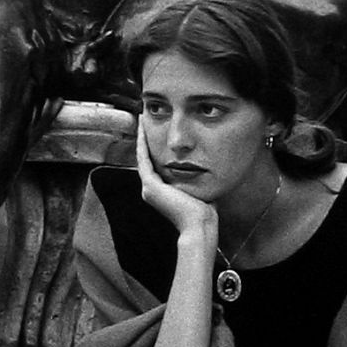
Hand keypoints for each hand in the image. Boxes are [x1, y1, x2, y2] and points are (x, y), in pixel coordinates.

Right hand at [136, 120, 216, 240]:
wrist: (199, 225)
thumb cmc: (203, 211)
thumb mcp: (198, 189)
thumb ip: (196, 178)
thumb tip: (204, 166)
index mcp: (161, 193)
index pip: (154, 165)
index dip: (153, 148)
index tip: (155, 132)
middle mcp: (151, 191)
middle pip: (145, 159)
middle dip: (145, 140)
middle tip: (143, 121)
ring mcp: (148, 189)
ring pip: (142, 157)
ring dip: (142, 139)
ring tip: (141, 121)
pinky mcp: (150, 187)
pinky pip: (144, 160)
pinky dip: (143, 144)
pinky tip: (143, 130)